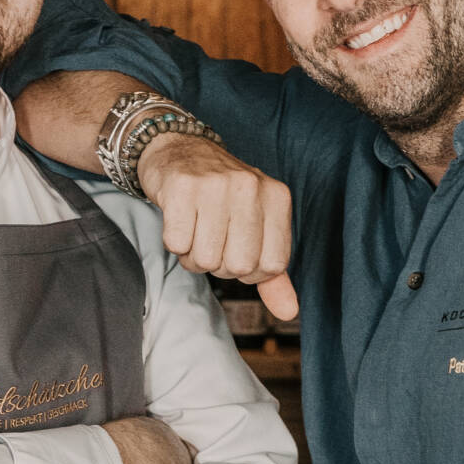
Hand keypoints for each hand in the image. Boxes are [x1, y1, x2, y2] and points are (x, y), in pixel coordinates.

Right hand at [137, 132, 299, 320]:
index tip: (236, 249)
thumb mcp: (256, 226)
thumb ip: (272, 272)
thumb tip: (289, 312)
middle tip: (211, 239)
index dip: (249, 270)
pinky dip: (174, 242)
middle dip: (219, 264)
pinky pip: (178, 244)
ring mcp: (216, 185)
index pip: (272, 266)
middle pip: (239, 266)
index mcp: (277, 196)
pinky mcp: (181, 187)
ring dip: (194, 255)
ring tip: (194, 230)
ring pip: (206, 259)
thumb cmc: (221, 196)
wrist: (179, 150)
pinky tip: (179, 220)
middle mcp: (250, 187)